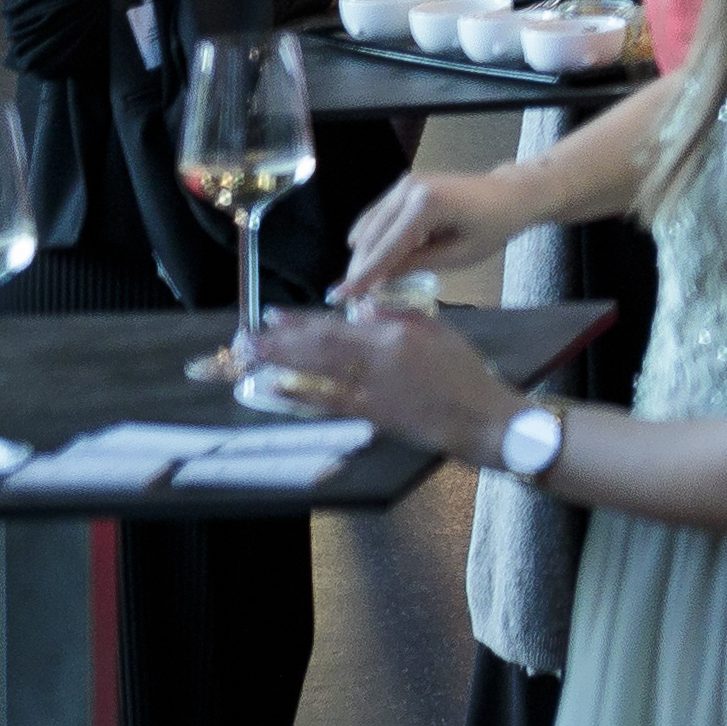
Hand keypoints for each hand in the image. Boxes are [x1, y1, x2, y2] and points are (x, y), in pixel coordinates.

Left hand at [250, 301, 520, 460]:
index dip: (302, 321)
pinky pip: (329, 402)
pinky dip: (301, 396)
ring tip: (252, 357)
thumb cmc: (465, 371)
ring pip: (318, 371)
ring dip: (282, 363)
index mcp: (396, 336)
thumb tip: (361, 309)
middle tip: (247, 337)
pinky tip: (277, 389)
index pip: (338, 325)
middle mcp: (378, 360)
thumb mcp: (439, 332)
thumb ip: (399, 318)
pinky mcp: (372, 414)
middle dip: (280, 341)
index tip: (272, 315)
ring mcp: (372, 390)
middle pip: (319, 347)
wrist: (480, 415)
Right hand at [343, 164, 533, 300]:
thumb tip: (377, 282)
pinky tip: (376, 260)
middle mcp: (409, 188)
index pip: (387, 246)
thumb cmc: (494, 227)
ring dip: (364, 254)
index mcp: (427, 204)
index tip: (341, 296)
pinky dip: (373, 239)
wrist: (511, 193)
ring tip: (363, 283)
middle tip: (351, 297)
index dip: (364, 275)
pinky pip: (378, 216)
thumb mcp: (459, 255)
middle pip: (372, 236)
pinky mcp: (403, 185)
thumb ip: (416, 265)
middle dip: (360, 267)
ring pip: (369, 226)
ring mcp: (404, 183)